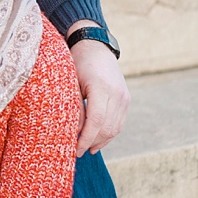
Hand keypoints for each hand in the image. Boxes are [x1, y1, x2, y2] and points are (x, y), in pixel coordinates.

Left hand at [66, 21, 129, 155]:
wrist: (95, 45)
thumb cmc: (77, 62)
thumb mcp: (71, 83)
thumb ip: (75, 107)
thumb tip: (74, 132)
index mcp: (102, 88)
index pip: (96, 122)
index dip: (86, 138)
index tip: (75, 150)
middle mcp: (117, 94)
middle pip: (107, 128)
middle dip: (92, 142)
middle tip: (77, 151)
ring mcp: (124, 97)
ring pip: (116, 128)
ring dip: (102, 140)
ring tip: (87, 148)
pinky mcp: (126, 99)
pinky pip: (119, 122)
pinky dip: (109, 133)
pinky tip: (97, 139)